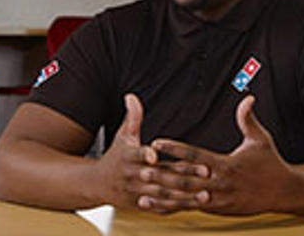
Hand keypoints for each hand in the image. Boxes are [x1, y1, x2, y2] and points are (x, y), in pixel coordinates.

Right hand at [94, 94, 206, 211]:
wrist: (97, 184)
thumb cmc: (114, 156)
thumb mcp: (122, 136)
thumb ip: (132, 117)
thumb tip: (132, 96)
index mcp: (129, 157)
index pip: (138, 154)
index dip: (146, 154)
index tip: (155, 156)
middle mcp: (133, 176)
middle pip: (160, 176)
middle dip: (183, 175)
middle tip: (205, 172)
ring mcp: (138, 192)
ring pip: (164, 195)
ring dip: (186, 196)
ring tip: (206, 194)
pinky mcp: (142, 205)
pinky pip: (162, 207)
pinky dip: (178, 207)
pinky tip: (195, 205)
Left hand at [150, 95, 297, 214]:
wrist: (284, 193)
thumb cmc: (270, 162)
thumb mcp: (260, 139)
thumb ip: (248, 119)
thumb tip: (248, 97)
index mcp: (226, 164)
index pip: (195, 155)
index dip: (174, 148)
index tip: (156, 142)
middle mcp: (219, 184)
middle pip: (186, 180)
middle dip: (163, 176)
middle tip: (142, 170)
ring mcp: (219, 200)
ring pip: (186, 199)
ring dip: (164, 196)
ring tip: (142, 194)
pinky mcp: (218, 210)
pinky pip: (192, 209)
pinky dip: (175, 208)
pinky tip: (159, 207)